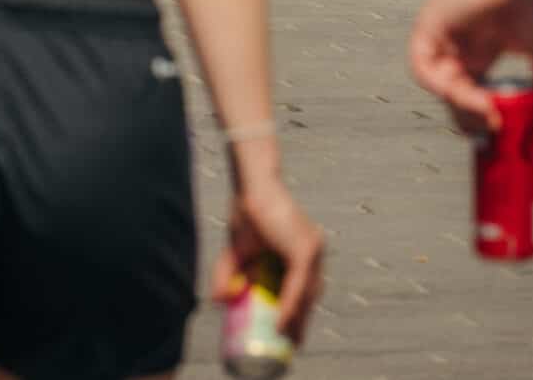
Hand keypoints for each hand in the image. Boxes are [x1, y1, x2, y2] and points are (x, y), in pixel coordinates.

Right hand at [213, 179, 325, 343]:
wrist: (250, 187)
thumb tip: (218, 302)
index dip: (301, 313)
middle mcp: (313, 250)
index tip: (292, 335)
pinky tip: (282, 322)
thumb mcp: (235, 253)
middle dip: (301, 322)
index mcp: (304, 251)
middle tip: (288, 344)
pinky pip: (299, 285)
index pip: (308, 289)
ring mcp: (312, 249)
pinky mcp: (304, 248)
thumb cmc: (246, 214)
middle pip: (311, 295)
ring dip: (297, 319)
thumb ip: (227, 276)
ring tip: (283, 339)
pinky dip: (291, 305)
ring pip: (307, 294)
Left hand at [408, 0, 532, 132]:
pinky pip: (423, 67)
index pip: (476, 96)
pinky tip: (466, 94)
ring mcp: (444, 41)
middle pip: (457, 98)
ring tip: (487, 116)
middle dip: (473, 122)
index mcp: (482, 55)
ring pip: (442, 87)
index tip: (500, 139)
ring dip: (462, 107)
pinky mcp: (428, 29)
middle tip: (492, 138)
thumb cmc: (531, 1)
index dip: (486, 119)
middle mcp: (460, 51)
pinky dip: (441, 86)